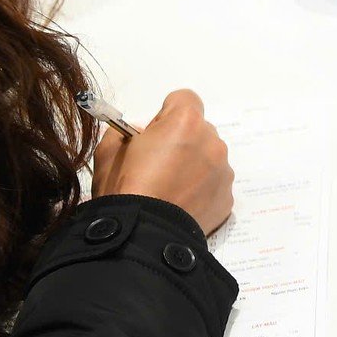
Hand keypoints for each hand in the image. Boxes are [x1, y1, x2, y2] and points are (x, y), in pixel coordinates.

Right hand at [93, 89, 234, 234]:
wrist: (143, 237)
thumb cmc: (125, 190)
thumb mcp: (109, 151)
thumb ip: (125, 132)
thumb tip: (138, 133)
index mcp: (185, 122)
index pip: (184, 100)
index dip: (165, 115)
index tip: (152, 135)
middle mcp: (212, 141)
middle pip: (198, 130)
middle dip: (181, 141)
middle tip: (157, 166)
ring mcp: (223, 171)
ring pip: (208, 158)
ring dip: (193, 166)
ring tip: (168, 190)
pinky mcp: (227, 197)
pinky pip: (213, 185)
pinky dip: (201, 191)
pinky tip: (180, 205)